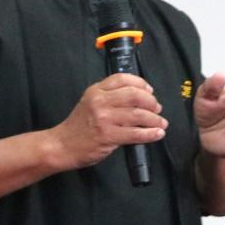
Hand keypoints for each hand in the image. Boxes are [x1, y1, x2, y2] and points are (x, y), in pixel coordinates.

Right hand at [49, 73, 167, 170]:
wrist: (62, 145)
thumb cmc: (78, 126)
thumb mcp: (89, 102)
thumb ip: (108, 95)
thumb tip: (138, 95)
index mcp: (96, 90)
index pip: (123, 79)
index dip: (141, 83)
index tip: (150, 91)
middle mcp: (100, 101)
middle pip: (135, 95)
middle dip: (151, 102)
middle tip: (157, 108)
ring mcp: (104, 119)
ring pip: (138, 114)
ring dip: (154, 119)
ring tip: (161, 123)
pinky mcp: (108, 136)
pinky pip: (136, 133)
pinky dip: (150, 134)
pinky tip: (157, 134)